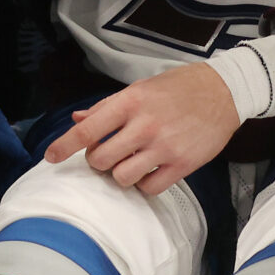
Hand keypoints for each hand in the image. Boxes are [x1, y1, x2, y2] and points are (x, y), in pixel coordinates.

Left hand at [43, 61, 233, 193]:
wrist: (225, 91)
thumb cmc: (180, 87)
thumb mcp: (141, 88)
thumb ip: (108, 106)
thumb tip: (78, 119)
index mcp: (130, 101)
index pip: (88, 129)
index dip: (64, 145)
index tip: (50, 157)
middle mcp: (144, 125)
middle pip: (101, 159)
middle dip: (99, 160)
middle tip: (110, 152)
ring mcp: (164, 146)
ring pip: (122, 178)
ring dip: (121, 173)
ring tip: (131, 162)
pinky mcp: (182, 164)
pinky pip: (149, 187)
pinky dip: (144, 183)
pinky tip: (151, 169)